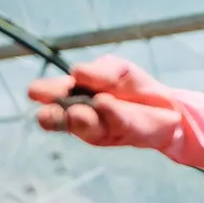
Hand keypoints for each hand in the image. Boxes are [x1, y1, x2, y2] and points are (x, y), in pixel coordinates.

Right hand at [27, 55, 179, 149]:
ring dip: (80, 118)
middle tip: (49, 111)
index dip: (44, 93)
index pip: (52, 96)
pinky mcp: (123, 133)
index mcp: (74, 94)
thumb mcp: (117, 70)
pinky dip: (109, 112)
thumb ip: (100, 71)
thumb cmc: (133, 87)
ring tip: (77, 111)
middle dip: (54, 115)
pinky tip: (103, 102)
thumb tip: (78, 72)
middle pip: (61, 118)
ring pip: (85, 125)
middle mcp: (81, 115)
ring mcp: (101, 128)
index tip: (36, 92)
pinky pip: (115, 123)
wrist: (167, 106)